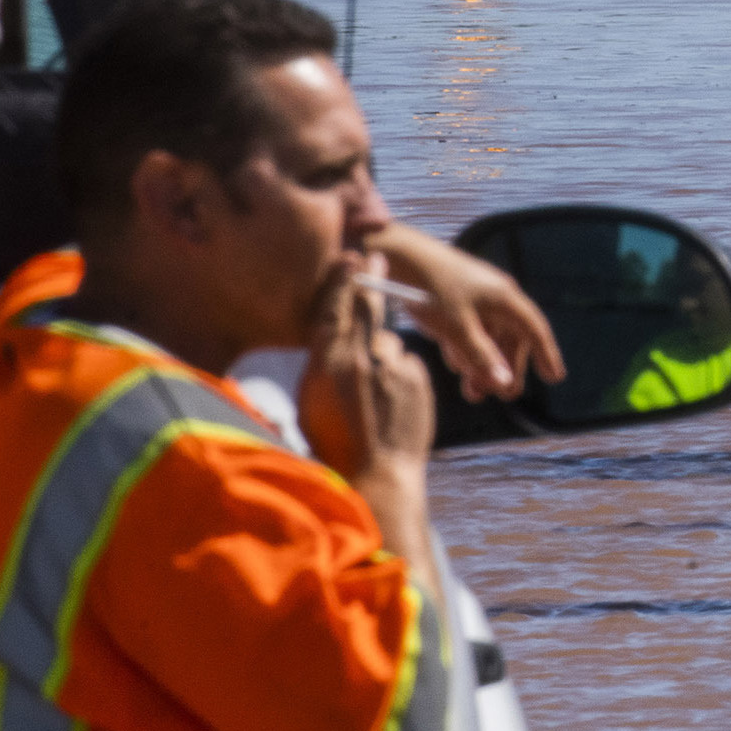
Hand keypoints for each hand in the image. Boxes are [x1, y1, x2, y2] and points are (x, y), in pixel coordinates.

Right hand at [297, 260, 435, 493]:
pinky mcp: (419, 378)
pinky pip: (407, 363)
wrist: (378, 477)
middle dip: (373, 285)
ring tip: (375, 395)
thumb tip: (331, 339)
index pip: (335, 308)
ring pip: (389, 344)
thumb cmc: (335, 445)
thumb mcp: (311, 401)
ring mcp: (394, 367)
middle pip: (368, 310)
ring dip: (383, 358)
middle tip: (381, 259)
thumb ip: (323, 364)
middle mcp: (362, 359)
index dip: (344, 278)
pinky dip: (401, 375)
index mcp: (328, 364)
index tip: (352, 254)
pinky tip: (393, 402)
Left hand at [372, 223, 566, 401]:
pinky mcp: (456, 299)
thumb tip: (505, 384)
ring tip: (474, 392)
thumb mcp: (458, 329)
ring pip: (488, 337)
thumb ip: (482, 358)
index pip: (535, 329)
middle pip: (511, 338)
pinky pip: (470, 330)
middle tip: (504, 395)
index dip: (547, 354)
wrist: (398, 257)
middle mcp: (496, 296)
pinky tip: (457, 367)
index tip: (554, 377)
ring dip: (483, 365)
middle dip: (507, 368)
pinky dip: (467, 350)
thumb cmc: (431, 289)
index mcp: (505, 298)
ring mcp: (476, 297)